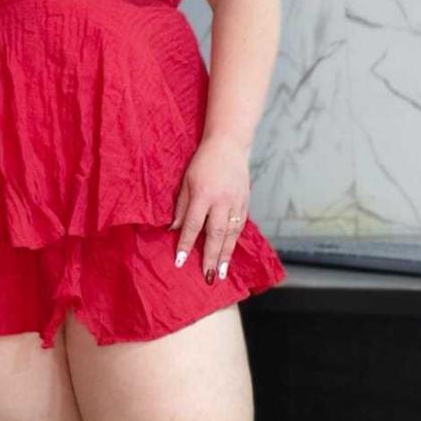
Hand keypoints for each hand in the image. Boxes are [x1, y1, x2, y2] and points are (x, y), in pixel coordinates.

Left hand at [169, 135, 250, 283]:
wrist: (229, 144)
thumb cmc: (203, 162)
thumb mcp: (186, 181)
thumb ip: (181, 206)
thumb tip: (175, 229)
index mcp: (203, 194)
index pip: (193, 225)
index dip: (186, 244)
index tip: (180, 262)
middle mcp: (222, 201)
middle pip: (215, 234)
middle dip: (211, 257)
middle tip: (208, 276)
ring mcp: (236, 202)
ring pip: (231, 234)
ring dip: (226, 255)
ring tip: (222, 273)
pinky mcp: (245, 202)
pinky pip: (240, 226)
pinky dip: (234, 242)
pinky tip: (230, 254)